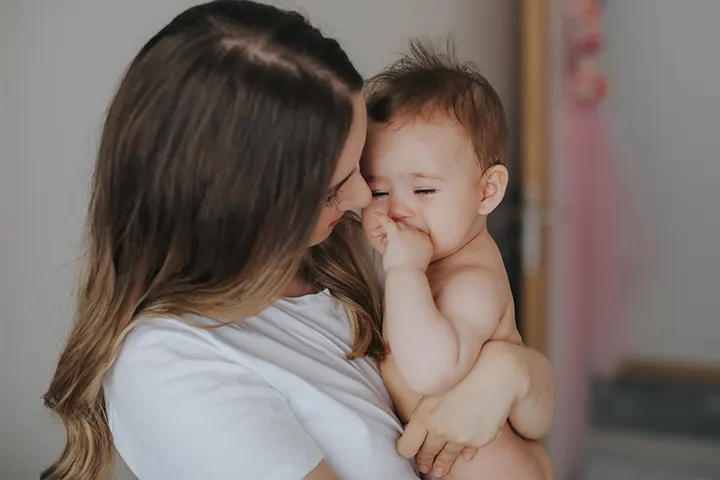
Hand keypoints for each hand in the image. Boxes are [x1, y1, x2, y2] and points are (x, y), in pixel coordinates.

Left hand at [373, 212, 432, 271]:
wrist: (406, 276)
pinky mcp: (397, 234)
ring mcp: (408, 233)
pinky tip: (376, 215)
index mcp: (426, 241)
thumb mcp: (417, 260)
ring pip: (397, 225)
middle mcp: (419, 235)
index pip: (415, 233)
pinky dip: (381, 218)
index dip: (405, 237)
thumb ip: (412, 250)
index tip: (400, 243)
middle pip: (406, 228)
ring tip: (378, 235)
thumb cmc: (409, 272)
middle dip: (397, 233)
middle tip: (386, 240)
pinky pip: (388, 222)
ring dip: (387, 230)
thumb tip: (402, 247)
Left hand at [397, 341, 522, 476]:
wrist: (495, 374)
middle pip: (426, 453)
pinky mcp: (478, 440)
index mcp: (423, 415)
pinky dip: (463, 454)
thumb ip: (424, 412)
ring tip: (438, 470)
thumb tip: (417, 430)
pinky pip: (467, 453)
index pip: (406, 447)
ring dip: (441, 465)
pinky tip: (462, 456)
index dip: (406, 450)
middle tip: (423, 465)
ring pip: (446, 457)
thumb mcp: (434, 390)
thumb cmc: (462, 375)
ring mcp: (460, 437)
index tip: (409, 449)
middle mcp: (440, 429)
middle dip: (424, 460)